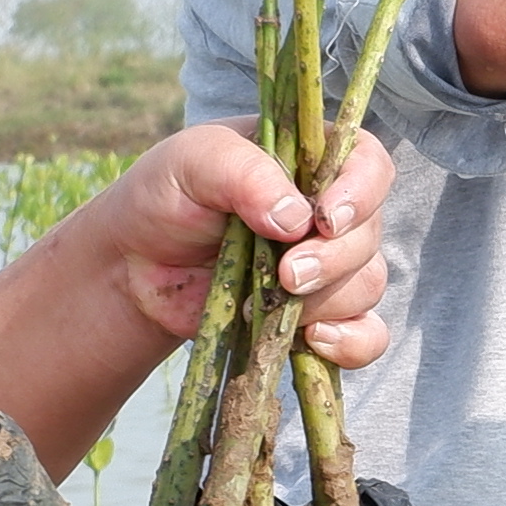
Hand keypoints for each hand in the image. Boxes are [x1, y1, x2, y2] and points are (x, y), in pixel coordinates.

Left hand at [89, 122, 396, 370]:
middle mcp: (328, 213)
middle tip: (286, 274)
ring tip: (264, 304)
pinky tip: (314, 342)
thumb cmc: (165, 197)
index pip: (370, 165)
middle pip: (368, 234)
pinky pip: (367, 335)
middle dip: (333, 259)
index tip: (325, 219)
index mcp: (311, 161)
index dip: (362, 193)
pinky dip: (352, 343)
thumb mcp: (192, 162)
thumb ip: (244, 174)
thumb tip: (297, 220)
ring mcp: (327, 267)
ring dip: (325, 301)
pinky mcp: (317, 316)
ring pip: (366, 285)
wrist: (135, 266)